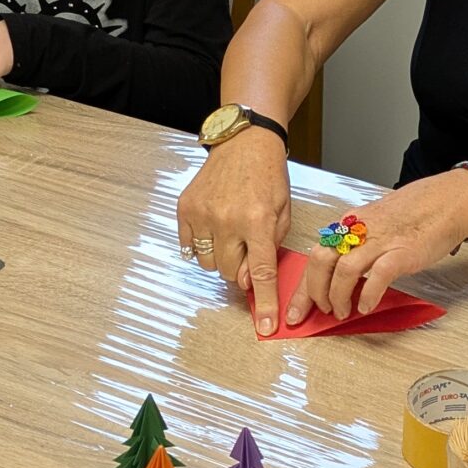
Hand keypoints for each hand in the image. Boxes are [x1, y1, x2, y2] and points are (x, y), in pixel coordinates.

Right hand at [177, 130, 293, 334]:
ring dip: (221, 258)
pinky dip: (202, 245)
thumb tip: (250, 283)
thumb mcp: (282, 212)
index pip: (260, 274)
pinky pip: (190, 246)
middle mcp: (227, 219)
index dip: (264, 303)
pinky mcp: (184, 208)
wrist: (243, 142)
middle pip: (229, 272)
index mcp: (257, 221)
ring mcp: (202, 214)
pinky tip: (214, 227)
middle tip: (247, 248)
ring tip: (230, 234)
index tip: (266, 326)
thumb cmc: (268, 176)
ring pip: (208, 264)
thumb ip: (269, 248)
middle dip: (240, 268)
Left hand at [287, 173, 467, 327]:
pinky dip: (368, 294)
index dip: (303, 286)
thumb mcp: (377, 222)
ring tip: (342, 312)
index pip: (317, 254)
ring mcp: (381, 240)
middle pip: (322, 261)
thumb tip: (342, 272)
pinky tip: (366, 306)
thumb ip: (359, 243)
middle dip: (314, 292)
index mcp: (351, 224)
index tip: (296, 309)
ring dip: (338, 296)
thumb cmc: (416, 213)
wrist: (450, 201)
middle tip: (320, 312)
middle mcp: (360, 230)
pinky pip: (378, 275)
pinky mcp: (402, 252)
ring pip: (344, 269)